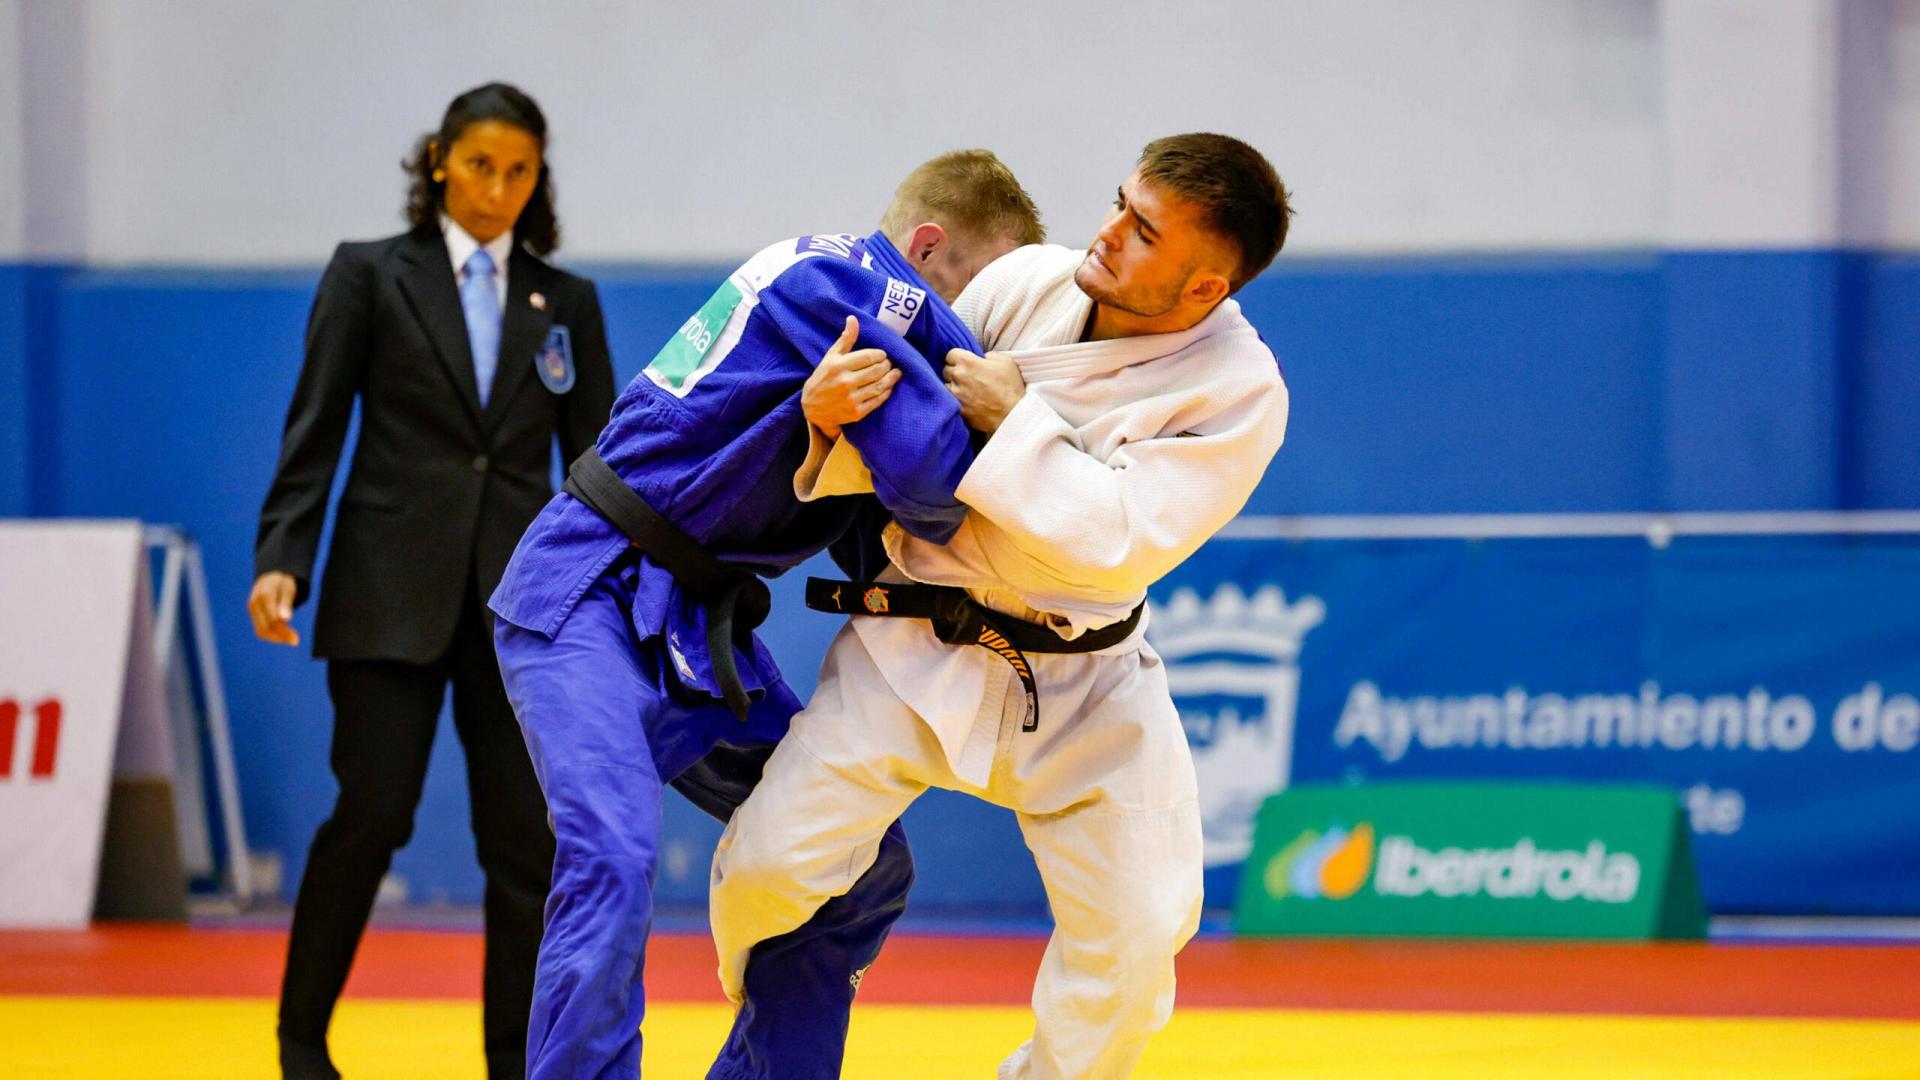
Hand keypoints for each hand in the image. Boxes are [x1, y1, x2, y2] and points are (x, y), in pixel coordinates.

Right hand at [248, 571, 300, 645]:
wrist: (270, 578)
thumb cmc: (282, 583)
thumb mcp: (288, 590)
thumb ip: (285, 604)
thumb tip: (285, 620)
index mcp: (264, 596)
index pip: (272, 620)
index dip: (284, 631)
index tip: (296, 640)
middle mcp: (254, 604)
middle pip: (266, 627)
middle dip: (281, 636)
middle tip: (295, 641)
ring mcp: (252, 610)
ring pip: (261, 631)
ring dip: (276, 638)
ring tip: (290, 639)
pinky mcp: (253, 615)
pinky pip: (260, 630)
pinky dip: (271, 635)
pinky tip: (283, 636)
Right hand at [803, 316, 901, 439]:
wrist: (813, 408)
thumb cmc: (823, 378)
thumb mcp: (831, 357)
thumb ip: (845, 339)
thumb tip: (853, 318)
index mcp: (839, 366)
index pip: (869, 356)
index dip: (880, 355)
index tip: (882, 355)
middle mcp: (845, 382)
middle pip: (877, 370)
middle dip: (887, 365)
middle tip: (888, 363)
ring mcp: (851, 399)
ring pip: (880, 385)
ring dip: (891, 378)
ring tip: (895, 373)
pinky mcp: (857, 412)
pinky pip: (878, 400)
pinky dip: (886, 392)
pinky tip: (888, 387)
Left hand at [943, 348, 1024, 432]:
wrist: (1011, 415)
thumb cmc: (1010, 387)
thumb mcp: (1006, 362)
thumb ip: (990, 355)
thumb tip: (983, 358)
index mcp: (968, 362)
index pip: (951, 354)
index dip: (958, 358)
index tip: (965, 363)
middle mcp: (958, 376)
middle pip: (946, 370)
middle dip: (955, 372)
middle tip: (967, 377)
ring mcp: (955, 394)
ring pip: (946, 386)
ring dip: (953, 387)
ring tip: (966, 391)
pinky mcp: (957, 409)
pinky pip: (951, 401)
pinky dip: (956, 401)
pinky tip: (967, 402)